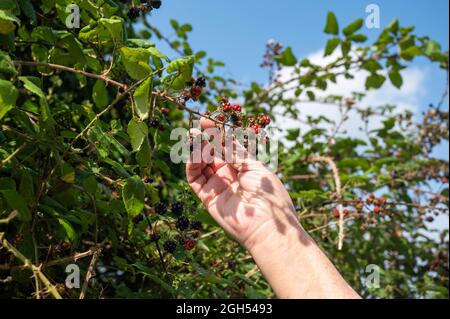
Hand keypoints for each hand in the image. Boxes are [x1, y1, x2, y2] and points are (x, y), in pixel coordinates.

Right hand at [186, 118, 299, 250]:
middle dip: (203, 139)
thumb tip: (220, 136)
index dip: (216, 134)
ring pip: (201, 165)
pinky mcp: (207, 197)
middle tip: (195, 126)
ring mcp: (217, 186)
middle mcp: (229, 176)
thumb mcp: (254, 167)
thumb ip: (234, 152)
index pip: (225, 147)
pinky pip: (195, 179)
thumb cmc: (268, 195)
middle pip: (211, 154)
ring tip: (193, 137)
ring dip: (196, 150)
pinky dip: (192, 165)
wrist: (267, 225)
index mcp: (244, 167)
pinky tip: (194, 154)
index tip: (207, 120)